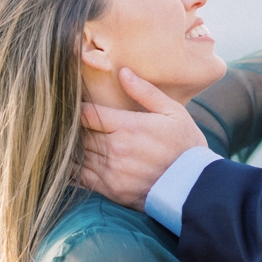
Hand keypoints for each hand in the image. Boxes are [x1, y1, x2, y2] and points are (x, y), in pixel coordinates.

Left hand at [79, 68, 208, 209]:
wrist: (194, 187)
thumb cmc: (186, 146)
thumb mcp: (174, 113)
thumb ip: (146, 92)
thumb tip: (123, 72)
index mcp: (129, 126)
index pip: (87, 114)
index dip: (77, 109)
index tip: (76, 106)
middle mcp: (116, 148)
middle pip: (79, 134)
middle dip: (73, 129)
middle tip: (67, 123)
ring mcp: (112, 171)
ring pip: (78, 155)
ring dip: (71, 148)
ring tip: (69, 142)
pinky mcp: (110, 189)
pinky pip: (81, 178)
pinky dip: (72, 170)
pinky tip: (70, 163)